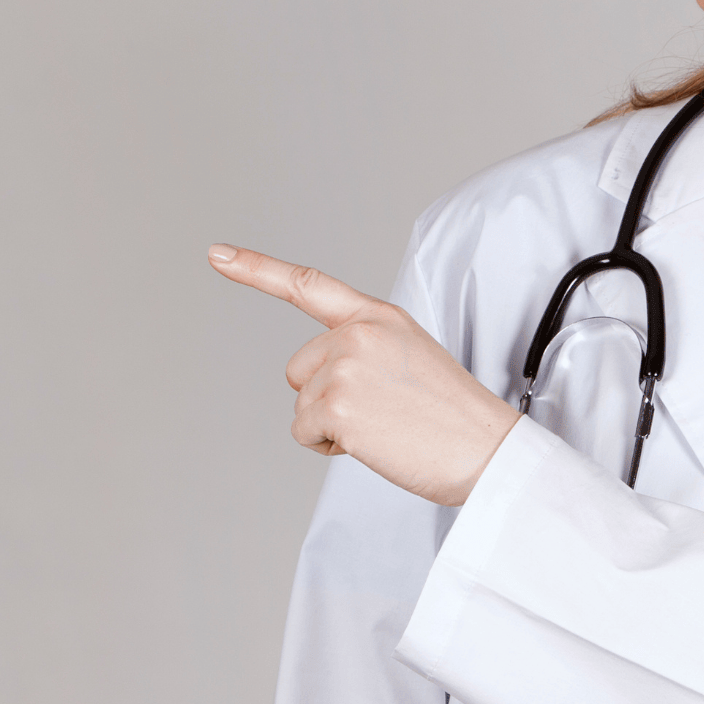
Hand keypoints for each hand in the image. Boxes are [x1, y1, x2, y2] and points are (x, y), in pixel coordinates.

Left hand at [208, 243, 519, 505]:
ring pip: (302, 404)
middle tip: (382, 411)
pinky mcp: (335, 404)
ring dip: (333, 425)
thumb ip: (365, 350)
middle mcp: (358, 333)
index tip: (219, 254)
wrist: (485, 448)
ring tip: (386, 427)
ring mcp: (344, 366)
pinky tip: (374, 442)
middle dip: (327, 397)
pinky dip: (329, 446)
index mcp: (380, 316)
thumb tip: (320, 378)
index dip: (257, 269)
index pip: (309, 285)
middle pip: (299, 369)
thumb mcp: (412, 357)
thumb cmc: (453, 416)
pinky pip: (304, 432)